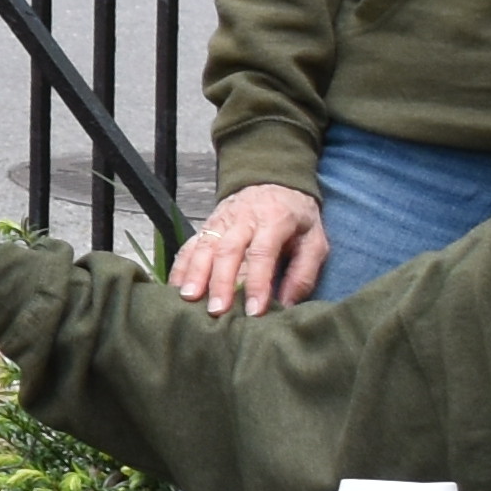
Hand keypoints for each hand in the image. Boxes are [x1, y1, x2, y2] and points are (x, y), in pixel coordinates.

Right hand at [173, 181, 329, 316]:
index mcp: (274, 220)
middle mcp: (243, 218)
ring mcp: (221, 220)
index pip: (262, 253)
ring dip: (195, 273)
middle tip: (217, 310)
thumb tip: (285, 305)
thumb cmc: (296, 217)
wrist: (274, 179)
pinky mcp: (206, 224)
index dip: (257, 283)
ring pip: (204, 246)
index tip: (254, 311)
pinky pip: (190, 244)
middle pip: (227, 250)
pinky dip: (180, 266)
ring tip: (189, 299)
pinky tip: (175, 287)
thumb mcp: (315, 240)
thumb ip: (303, 273)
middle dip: (220, 282)